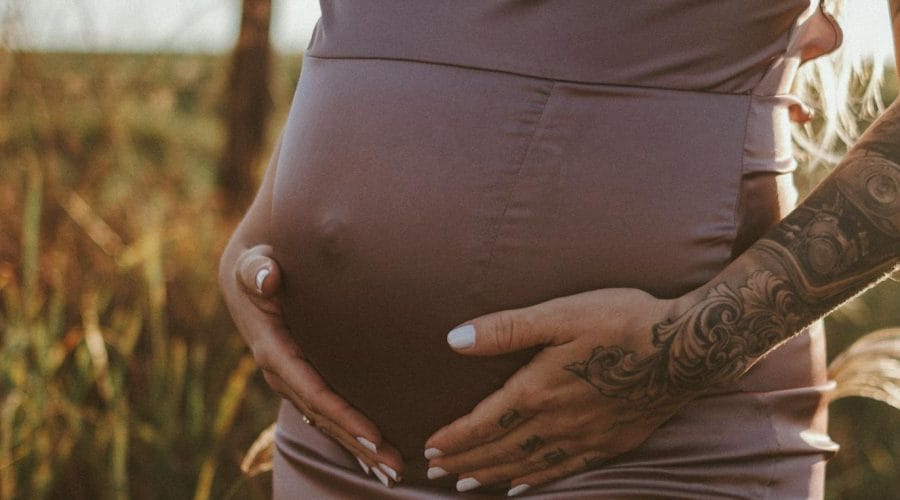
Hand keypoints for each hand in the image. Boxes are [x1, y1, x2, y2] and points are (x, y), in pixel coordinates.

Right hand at [219, 244, 404, 486]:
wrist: (249, 270)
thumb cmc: (258, 262)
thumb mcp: (253, 262)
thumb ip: (258, 271)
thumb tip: (267, 279)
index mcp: (272, 350)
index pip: (313, 391)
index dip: (343, 416)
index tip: (375, 436)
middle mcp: (281, 373)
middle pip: (324, 417)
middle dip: (358, 444)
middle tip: (394, 467)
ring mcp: (291, 379)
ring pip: (327, 421)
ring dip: (358, 448)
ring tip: (393, 471)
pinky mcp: (302, 377)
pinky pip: (327, 411)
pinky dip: (349, 433)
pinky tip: (375, 453)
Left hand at [423, 288, 692, 495]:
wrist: (686, 347)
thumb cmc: (622, 321)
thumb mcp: (560, 314)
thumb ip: (505, 330)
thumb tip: (454, 339)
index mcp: (538, 390)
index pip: (483, 423)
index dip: (454, 439)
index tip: (429, 449)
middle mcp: (556, 422)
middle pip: (499, 449)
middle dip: (465, 462)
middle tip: (437, 473)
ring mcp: (584, 437)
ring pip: (526, 465)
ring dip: (492, 475)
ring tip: (466, 485)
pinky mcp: (610, 443)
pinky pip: (563, 471)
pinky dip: (536, 481)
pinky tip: (521, 487)